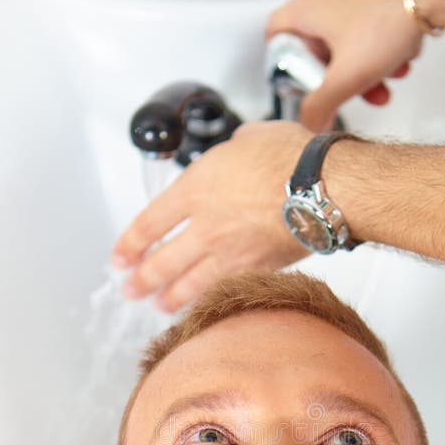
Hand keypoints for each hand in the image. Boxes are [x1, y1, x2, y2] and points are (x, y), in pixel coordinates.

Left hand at [112, 121, 312, 311]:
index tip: (120, 257)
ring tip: (159, 305)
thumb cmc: (291, 158)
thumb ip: (231, 153)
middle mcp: (206, 227)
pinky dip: (210, 301)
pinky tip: (204, 305)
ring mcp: (230, 253)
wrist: (324, 188)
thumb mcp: (248, 139)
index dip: (130, 245)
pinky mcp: (256, 270)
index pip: (149, 224)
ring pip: (190, 284)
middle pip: (162, 263)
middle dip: (142, 279)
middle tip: (131, 288)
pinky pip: (224, 290)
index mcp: (196, 189)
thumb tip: (236, 152)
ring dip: (170, 297)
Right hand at [266, 0, 421, 130]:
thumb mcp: (346, 77)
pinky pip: (367, 39)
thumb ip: (321, 106)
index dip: (284, 69)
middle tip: (344, 92)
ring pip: (344, 49)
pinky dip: (378, 57)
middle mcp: (324, 0)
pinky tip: (394, 66)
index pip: (274, 40)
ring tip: (379, 85)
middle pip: (315, 53)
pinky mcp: (374, 3)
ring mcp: (350, 0)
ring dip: (361, 74)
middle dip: (334, 80)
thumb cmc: (390, 18)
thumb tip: (310, 124)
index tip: (302, 87)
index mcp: (305, 10)